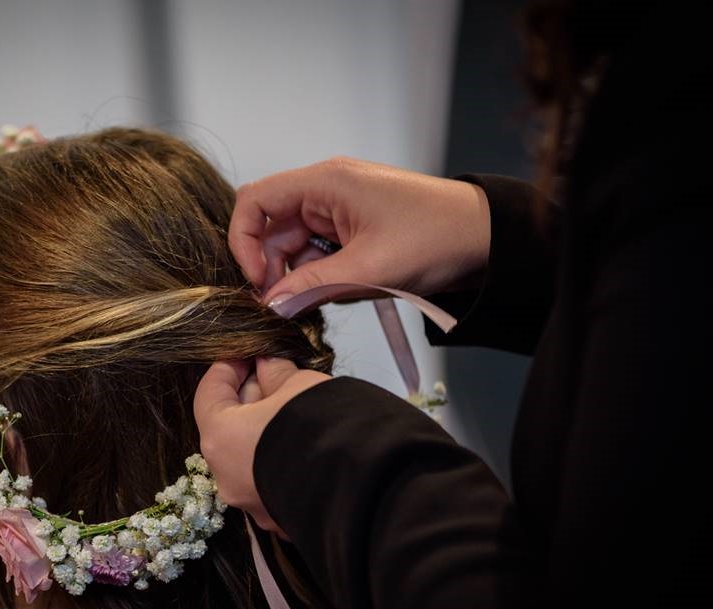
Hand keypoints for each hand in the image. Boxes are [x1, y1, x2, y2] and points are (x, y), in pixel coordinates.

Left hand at [194, 357, 331, 534]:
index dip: (228, 366)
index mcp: (220, 438)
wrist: (365, 483)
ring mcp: (251, 501)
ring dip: (264, 429)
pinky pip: (270, 478)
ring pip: (248, 455)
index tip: (249, 354)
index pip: (209, 392)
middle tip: (274, 375)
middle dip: (249, 397)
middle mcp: (226, 476)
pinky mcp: (277, 517)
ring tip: (293, 408)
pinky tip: (302, 441)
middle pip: (227, 426)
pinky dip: (278, 457)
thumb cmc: (321, 425)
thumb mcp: (298, 385)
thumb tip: (267, 365)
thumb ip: (275, 372)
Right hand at [229, 157, 491, 302]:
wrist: (487, 239)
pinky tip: (338, 293)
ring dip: (298, 275)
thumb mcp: (367, 270)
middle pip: (272, 227)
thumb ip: (311, 288)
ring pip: (295, 245)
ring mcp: (339, 210)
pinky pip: (319, 254)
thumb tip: (270, 305)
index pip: (256, 200)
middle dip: (271, 266)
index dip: (244, 239)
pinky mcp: (352, 229)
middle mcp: (326, 190)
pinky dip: (319, 277)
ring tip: (319, 300)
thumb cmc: (436, 239)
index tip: (255, 279)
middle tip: (280, 304)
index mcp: (325, 182)